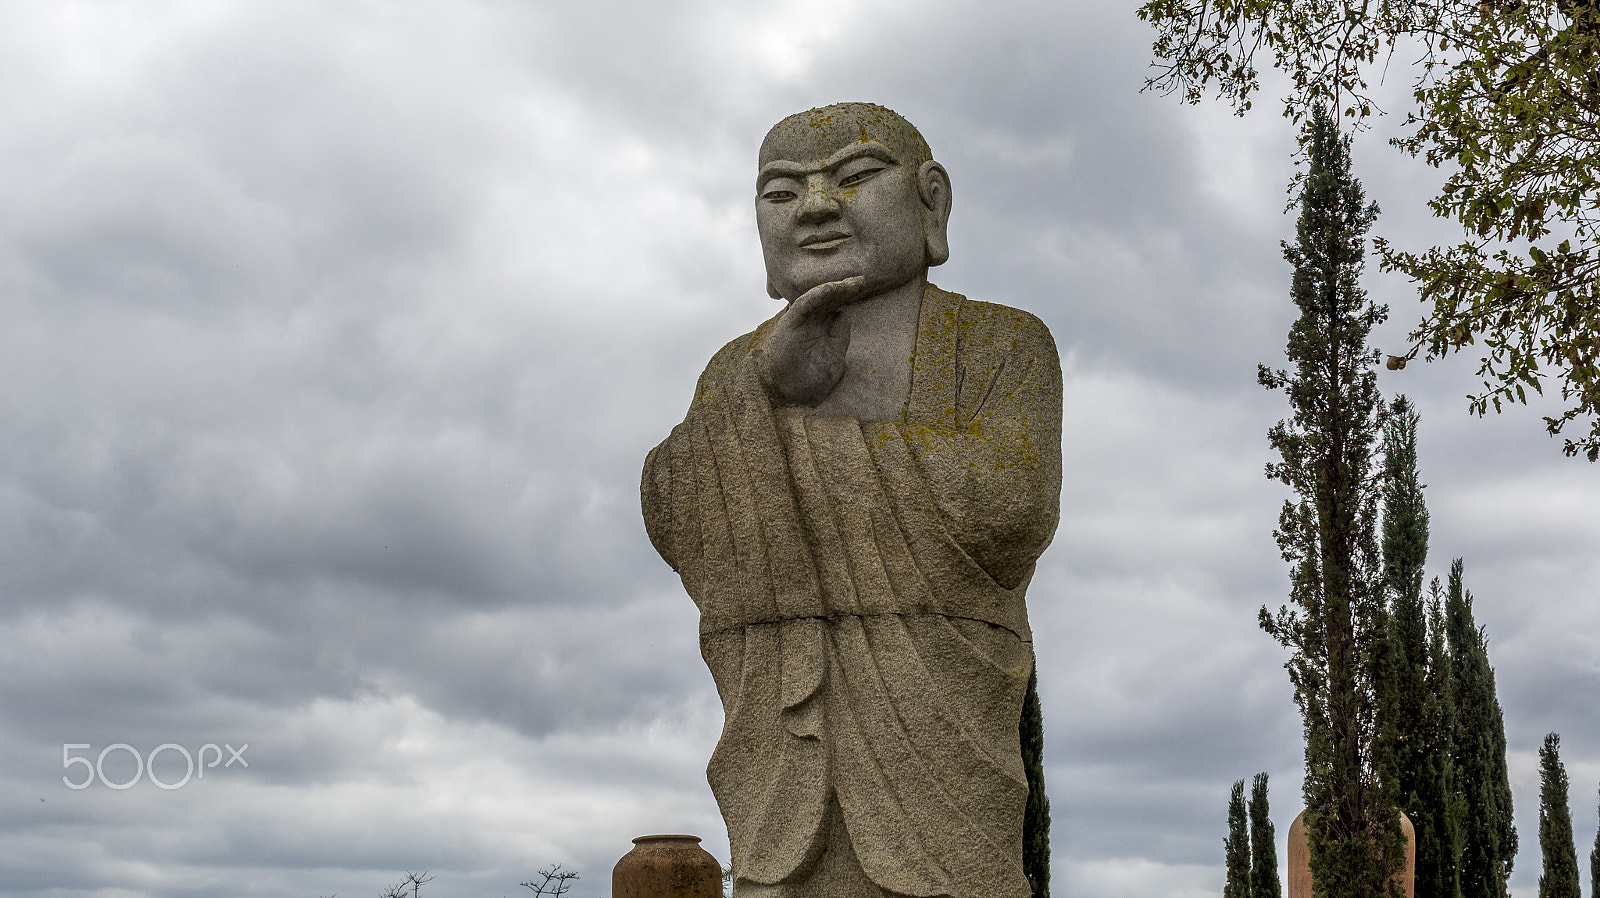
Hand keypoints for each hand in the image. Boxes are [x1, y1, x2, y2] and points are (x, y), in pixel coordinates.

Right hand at [757, 276, 865, 405]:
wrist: (788, 398)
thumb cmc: (810, 382)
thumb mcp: (835, 357)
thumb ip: (840, 337)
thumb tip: (844, 314)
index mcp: (822, 329)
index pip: (837, 306)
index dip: (850, 296)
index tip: (865, 287)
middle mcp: (811, 322)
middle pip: (830, 298)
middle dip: (846, 288)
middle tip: (862, 278)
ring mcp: (801, 322)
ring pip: (819, 297)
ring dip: (835, 288)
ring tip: (852, 281)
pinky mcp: (790, 324)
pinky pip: (805, 305)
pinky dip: (817, 295)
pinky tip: (831, 287)